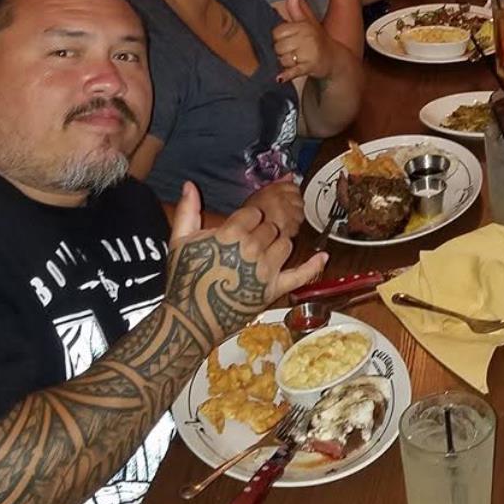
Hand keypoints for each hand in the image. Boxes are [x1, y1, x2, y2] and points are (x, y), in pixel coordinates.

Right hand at [165, 183, 325, 336]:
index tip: (238, 227)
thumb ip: (188, 210)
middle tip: (245, 245)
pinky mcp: (274, 289)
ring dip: (276, 245)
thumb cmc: (184, 279)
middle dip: (260, 232)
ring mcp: (266, 270)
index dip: (246, 219)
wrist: (189, 319)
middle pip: (270, 227)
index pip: (253, 213)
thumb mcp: (180, 241)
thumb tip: (189, 183)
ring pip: (286, 244)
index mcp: (231, 234)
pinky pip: (301, 275)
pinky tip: (324, 256)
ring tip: (261, 253)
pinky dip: (314, 265)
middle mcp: (253, 249)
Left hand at [272, 0, 335, 83]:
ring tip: (295, 61)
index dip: (279, 39)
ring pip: (283, 59)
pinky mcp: (310, 66)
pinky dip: (285, 75)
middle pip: (278, 47)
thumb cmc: (318, 40)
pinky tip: (280, 77)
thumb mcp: (308, 23)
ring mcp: (308, 52)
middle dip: (281, 52)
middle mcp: (306, 37)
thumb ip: (297, 10)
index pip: (277, 32)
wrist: (334, 59)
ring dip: (285, 64)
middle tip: (291, 53)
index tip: (287, 41)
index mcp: (303, 26)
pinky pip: (292, 71)